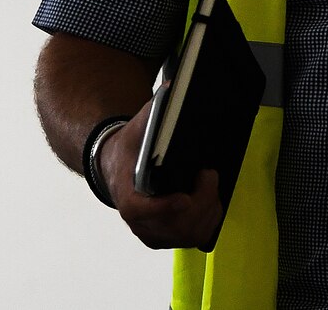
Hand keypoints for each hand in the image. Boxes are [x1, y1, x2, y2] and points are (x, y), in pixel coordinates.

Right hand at [102, 99, 224, 249]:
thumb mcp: (136, 127)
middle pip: (175, 224)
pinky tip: (210, 199)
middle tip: (207, 174)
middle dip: (200, 200)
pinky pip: (194, 238)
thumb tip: (174, 88)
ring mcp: (153, 232)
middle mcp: (138, 221)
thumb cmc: (130, 148)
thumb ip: (153, 111)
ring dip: (208, 209)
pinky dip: (208, 221)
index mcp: (127, 196)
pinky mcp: (166, 237)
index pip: (142, 211)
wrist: (117, 168)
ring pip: (189, 234)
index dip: (165, 208)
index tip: (184, 198)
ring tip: (209, 184)